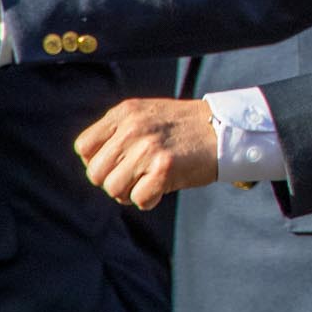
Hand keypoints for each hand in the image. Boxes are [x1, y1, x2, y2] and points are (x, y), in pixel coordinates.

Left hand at [74, 98, 216, 208]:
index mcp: (125, 112)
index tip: (120, 162)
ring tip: (151, 179)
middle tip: (137, 175)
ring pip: (112, 189)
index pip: (83, 147)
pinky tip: (164, 186)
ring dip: (130, 192)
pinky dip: (149, 199)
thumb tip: (93, 166)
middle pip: (95, 173)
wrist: (227, 129)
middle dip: (113, 181)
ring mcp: (148, 147)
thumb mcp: (148, 115)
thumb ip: (118, 132)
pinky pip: (137, 199)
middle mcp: (133, 127)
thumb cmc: (186, 128)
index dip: (98, 161)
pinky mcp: (164, 167)